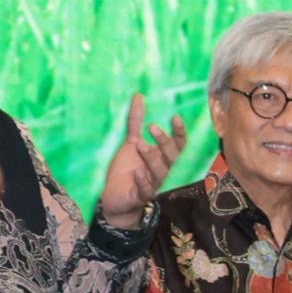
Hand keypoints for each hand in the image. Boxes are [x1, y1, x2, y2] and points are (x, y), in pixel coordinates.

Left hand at [95, 93, 191, 223]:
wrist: (112, 197)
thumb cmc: (125, 169)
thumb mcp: (130, 143)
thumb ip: (135, 122)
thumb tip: (139, 96)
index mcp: (162, 157)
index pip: (178, 145)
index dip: (179, 132)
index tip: (174, 117)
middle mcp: (162, 170)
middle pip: (172, 157)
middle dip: (165, 143)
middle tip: (152, 127)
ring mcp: (153, 184)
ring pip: (161, 172)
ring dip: (152, 158)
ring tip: (139, 145)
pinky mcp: (141, 196)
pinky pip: (146, 190)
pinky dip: (143, 181)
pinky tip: (137, 172)